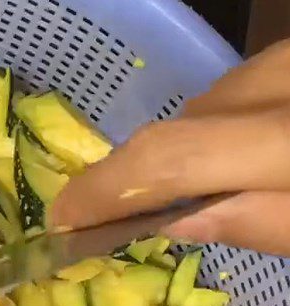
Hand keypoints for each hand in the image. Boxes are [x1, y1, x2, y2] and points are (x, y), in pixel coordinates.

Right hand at [53, 39, 289, 254]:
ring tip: (190, 192)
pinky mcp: (286, 57)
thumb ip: (257, 224)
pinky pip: (232, 91)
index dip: (103, 190)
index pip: (168, 160)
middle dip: (135, 178)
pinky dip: (217, 128)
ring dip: (181, 152)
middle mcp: (273, 84)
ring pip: (201, 107)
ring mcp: (281, 61)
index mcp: (287, 141)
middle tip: (110, 218)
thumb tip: (173, 220)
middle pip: (175, 129)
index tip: (63, 221)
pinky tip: (232, 156)